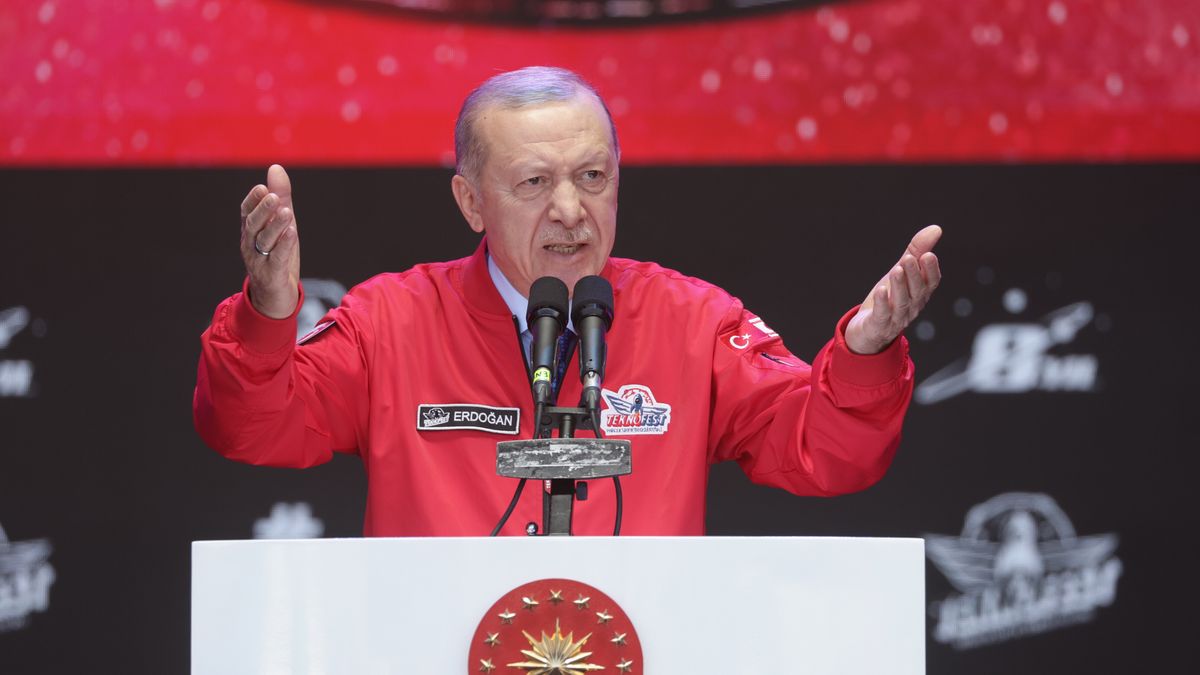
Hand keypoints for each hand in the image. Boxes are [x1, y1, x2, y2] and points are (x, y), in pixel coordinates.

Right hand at [240, 165, 300, 318]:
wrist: (275, 297)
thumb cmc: (277, 256)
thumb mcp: (281, 224)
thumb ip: (281, 196)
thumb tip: (276, 167)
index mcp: (251, 232)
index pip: (246, 212)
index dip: (253, 200)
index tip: (262, 188)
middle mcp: (250, 245)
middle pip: (253, 225)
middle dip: (262, 210)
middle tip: (273, 196)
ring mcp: (259, 261)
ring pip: (264, 241)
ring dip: (275, 226)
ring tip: (286, 212)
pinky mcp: (272, 275)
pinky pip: (277, 258)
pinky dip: (284, 245)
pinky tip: (292, 232)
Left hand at [844, 225, 941, 354]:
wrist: (867, 331)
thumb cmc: (888, 298)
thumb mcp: (900, 272)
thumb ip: (916, 251)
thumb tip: (936, 228)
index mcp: (919, 294)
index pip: (930, 283)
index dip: (930, 270)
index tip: (928, 255)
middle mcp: (911, 306)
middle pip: (916, 291)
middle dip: (914, 274)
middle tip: (910, 258)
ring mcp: (895, 318)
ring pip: (901, 302)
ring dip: (900, 286)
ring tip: (896, 269)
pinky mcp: (878, 325)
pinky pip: (882, 315)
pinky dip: (883, 303)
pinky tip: (881, 291)